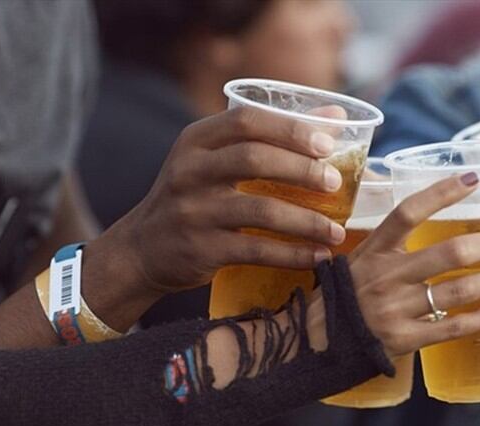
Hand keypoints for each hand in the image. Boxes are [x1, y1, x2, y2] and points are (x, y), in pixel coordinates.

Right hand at [95, 106, 348, 295]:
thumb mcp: (217, 159)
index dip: (290, 129)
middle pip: (254, 159)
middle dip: (302, 170)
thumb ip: (271, 136)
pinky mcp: (201, 249)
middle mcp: (190, 171)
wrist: (143, 248)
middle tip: (335, 184)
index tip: (327, 144)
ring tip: (336, 230)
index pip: (246, 120)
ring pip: (259, 210)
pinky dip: (292, 254)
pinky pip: (255, 250)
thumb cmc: (195, 196)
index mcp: (196, 140)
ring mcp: (193, 211)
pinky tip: (318, 256)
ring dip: (306, 221)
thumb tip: (336, 114)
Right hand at [336, 173, 479, 357]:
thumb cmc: (343, 295)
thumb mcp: (358, 259)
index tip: (474, 180)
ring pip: (458, 289)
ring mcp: (395, 308)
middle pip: (449, 252)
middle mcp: (386, 276)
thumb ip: (390, 242)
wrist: (316, 342)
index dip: (442, 193)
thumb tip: (426, 211)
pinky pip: (451, 327)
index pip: (409, 212)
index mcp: (373, 250)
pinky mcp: (404, 338)